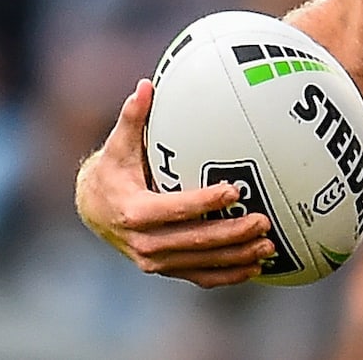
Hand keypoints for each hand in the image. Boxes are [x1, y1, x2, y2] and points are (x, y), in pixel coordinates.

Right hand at [74, 79, 277, 287]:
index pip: (174, 209)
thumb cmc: (112, 171)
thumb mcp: (117, 145)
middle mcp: (143, 243)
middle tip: (264, 221)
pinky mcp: (166, 269)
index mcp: (134, 212)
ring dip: (236, 257)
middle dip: (231, 234)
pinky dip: (227, 275)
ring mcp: (155, 261)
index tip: (234, 191)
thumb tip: (146, 84)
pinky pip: (199, 276)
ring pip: (200, 263)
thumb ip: (132, 117)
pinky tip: (254, 267)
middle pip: (193, 241)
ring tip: (269, 246)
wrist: (93, 210)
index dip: (204, 202)